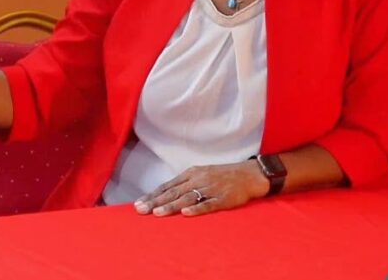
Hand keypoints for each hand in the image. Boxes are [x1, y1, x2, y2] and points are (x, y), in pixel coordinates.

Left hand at [133, 161, 269, 216]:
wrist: (249, 174)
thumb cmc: (222, 175)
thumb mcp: (201, 174)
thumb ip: (185, 183)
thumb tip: (165, 194)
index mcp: (191, 174)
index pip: (168, 185)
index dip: (152, 194)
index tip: (138, 203)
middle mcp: (198, 180)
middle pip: (173, 192)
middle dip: (155, 201)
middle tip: (140, 210)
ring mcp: (211, 189)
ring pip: (187, 198)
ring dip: (171, 206)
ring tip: (157, 213)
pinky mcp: (224, 199)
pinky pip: (209, 204)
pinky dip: (197, 208)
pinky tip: (186, 213)